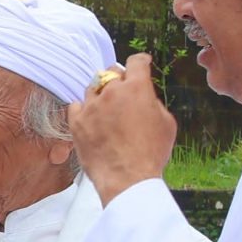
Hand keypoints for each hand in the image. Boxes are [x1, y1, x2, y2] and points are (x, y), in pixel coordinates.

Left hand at [69, 55, 176, 202]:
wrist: (128, 179)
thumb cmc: (151, 153)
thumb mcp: (166, 123)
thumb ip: (153, 102)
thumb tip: (144, 97)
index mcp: (137, 88)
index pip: (136, 62)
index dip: (140, 62)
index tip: (141, 63)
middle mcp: (111, 92)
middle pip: (111, 73)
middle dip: (119, 78)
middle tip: (123, 89)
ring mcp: (91, 106)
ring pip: (93, 88)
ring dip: (101, 93)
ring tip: (107, 107)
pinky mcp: (76, 122)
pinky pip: (76, 105)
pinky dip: (83, 108)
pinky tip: (90, 116)